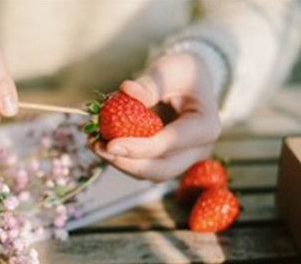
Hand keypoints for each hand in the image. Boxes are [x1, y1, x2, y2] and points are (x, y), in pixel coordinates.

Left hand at [91, 53, 221, 181]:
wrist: (189, 80)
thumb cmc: (181, 72)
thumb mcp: (169, 69)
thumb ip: (150, 83)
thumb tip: (127, 91)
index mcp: (206, 127)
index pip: (169, 145)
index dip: (138, 148)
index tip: (109, 145)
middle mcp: (198, 149)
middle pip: (161, 169)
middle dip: (126, 163)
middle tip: (98, 147)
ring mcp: (183, 158)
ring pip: (149, 173)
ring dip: (120, 162)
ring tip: (94, 143)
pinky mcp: (167, 160)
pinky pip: (143, 166)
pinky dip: (122, 158)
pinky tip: (101, 142)